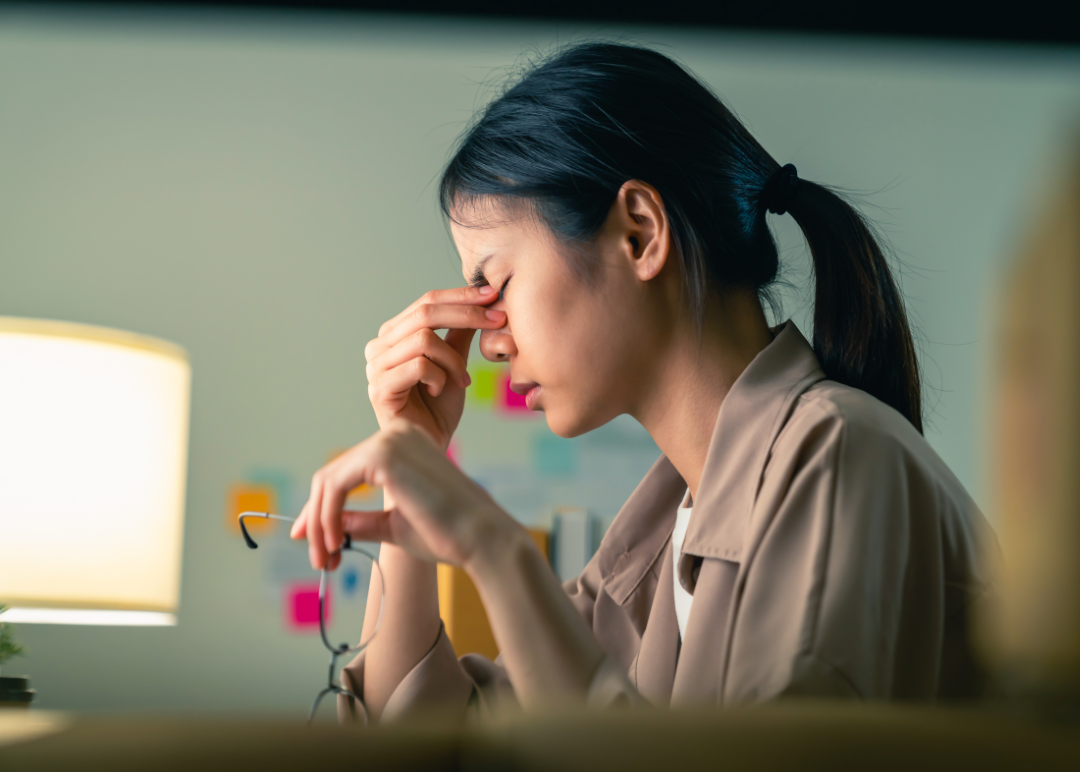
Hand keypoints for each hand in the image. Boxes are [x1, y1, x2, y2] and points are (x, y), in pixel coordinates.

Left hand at [291, 419, 517, 570]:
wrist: (481, 538)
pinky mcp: (383, 454)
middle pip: (332, 475)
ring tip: (326, 559)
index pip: (347, 473)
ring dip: (319, 523)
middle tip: (316, 558)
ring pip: (328, 481)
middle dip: (316, 519)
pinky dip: (326, 517)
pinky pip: (335, 486)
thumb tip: (327, 525)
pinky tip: (335, 544)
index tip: (312, 542)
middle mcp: (395, 434)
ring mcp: (389, 439)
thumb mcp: (393, 525)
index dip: (321, 509)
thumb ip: (360, 521)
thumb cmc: (447, 534)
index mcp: (403, 445)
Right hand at [365, 286, 505, 449]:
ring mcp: (375, 367)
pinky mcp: (380, 388)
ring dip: (453, 360)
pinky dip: (439, 376)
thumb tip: (480, 300)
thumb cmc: (439, 408)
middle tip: (497, 321)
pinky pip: (419, 366)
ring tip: (461, 379)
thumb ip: (458, 333)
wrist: (431, 446)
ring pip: (423, 340)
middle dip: (466, 314)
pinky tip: (440, 390)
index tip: (493, 294)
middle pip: (424, 314)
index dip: (460, 296)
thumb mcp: (453, 363)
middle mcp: (378, 346)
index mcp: (393, 335)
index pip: (426, 302)